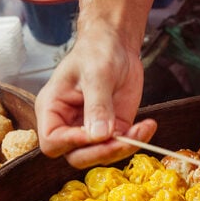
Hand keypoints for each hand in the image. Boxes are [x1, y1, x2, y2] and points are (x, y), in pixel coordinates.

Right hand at [35, 27, 156, 168]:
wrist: (117, 44)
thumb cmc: (97, 51)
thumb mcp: (97, 74)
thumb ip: (97, 105)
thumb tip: (99, 135)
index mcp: (52, 110)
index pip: (52, 141)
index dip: (72, 143)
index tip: (95, 133)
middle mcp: (68, 124)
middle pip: (77, 156)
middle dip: (101, 151)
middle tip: (123, 137)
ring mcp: (91, 129)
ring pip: (101, 155)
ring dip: (123, 148)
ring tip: (142, 129)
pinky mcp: (113, 129)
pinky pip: (122, 145)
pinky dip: (136, 140)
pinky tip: (147, 126)